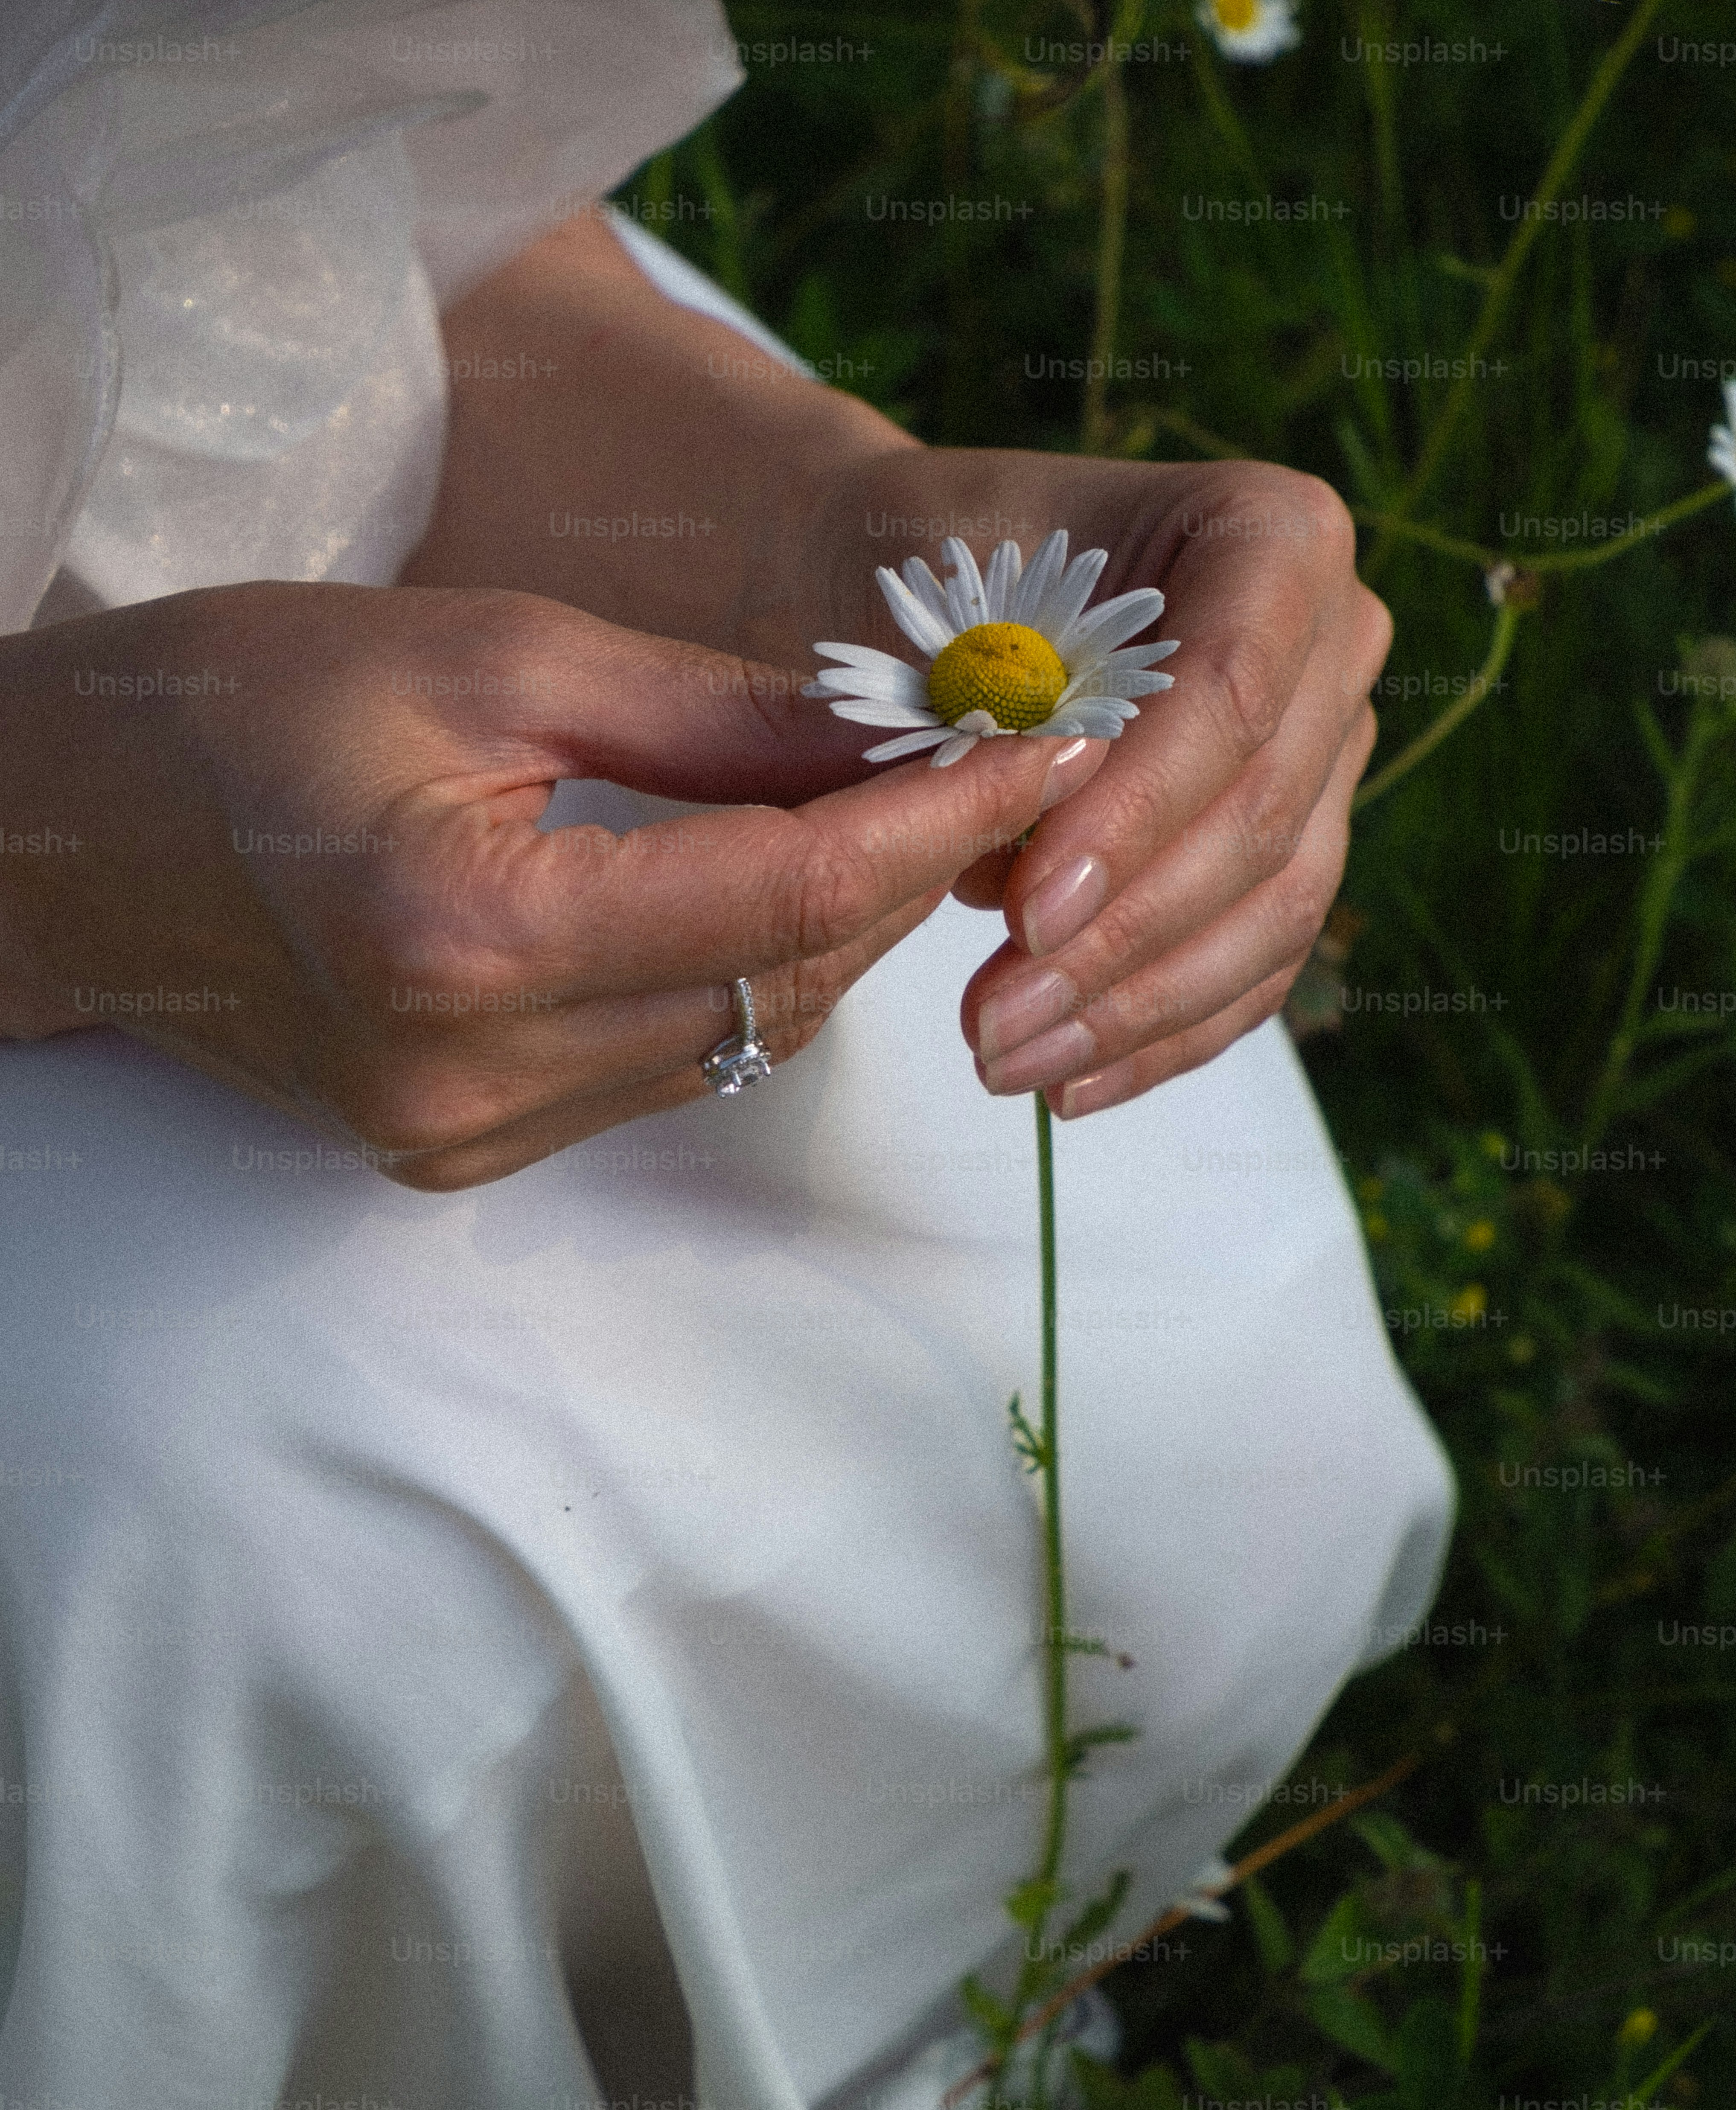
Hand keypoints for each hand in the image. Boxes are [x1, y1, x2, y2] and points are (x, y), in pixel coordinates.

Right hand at [0, 581, 1084, 1187]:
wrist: (67, 839)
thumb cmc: (244, 704)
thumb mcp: (486, 653)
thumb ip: (707, 715)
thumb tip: (890, 740)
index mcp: (466, 932)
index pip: (780, 890)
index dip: (932, 822)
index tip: (1042, 753)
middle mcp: (471, 1075)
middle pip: (776, 982)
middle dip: (899, 878)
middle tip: (985, 770)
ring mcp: (459, 1140)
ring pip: (734, 1041)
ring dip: (825, 935)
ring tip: (886, 820)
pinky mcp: (454, 1158)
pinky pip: (661, 1074)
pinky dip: (731, 983)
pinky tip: (758, 894)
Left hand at [822, 452, 1388, 1116]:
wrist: (911, 577)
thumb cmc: (921, 573)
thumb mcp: (941, 616)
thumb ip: (998, 731)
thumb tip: (1037, 889)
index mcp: (1273, 535)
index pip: (1229, 694)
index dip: (1138, 817)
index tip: (1027, 913)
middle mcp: (1334, 639)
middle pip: (1255, 817)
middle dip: (1122, 938)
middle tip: (993, 1020)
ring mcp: (1328, 751)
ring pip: (1273, 908)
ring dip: (1138, 1006)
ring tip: (1010, 1063)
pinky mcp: (1294, 845)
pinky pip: (1260, 958)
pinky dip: (1167, 1030)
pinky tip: (1072, 1084)